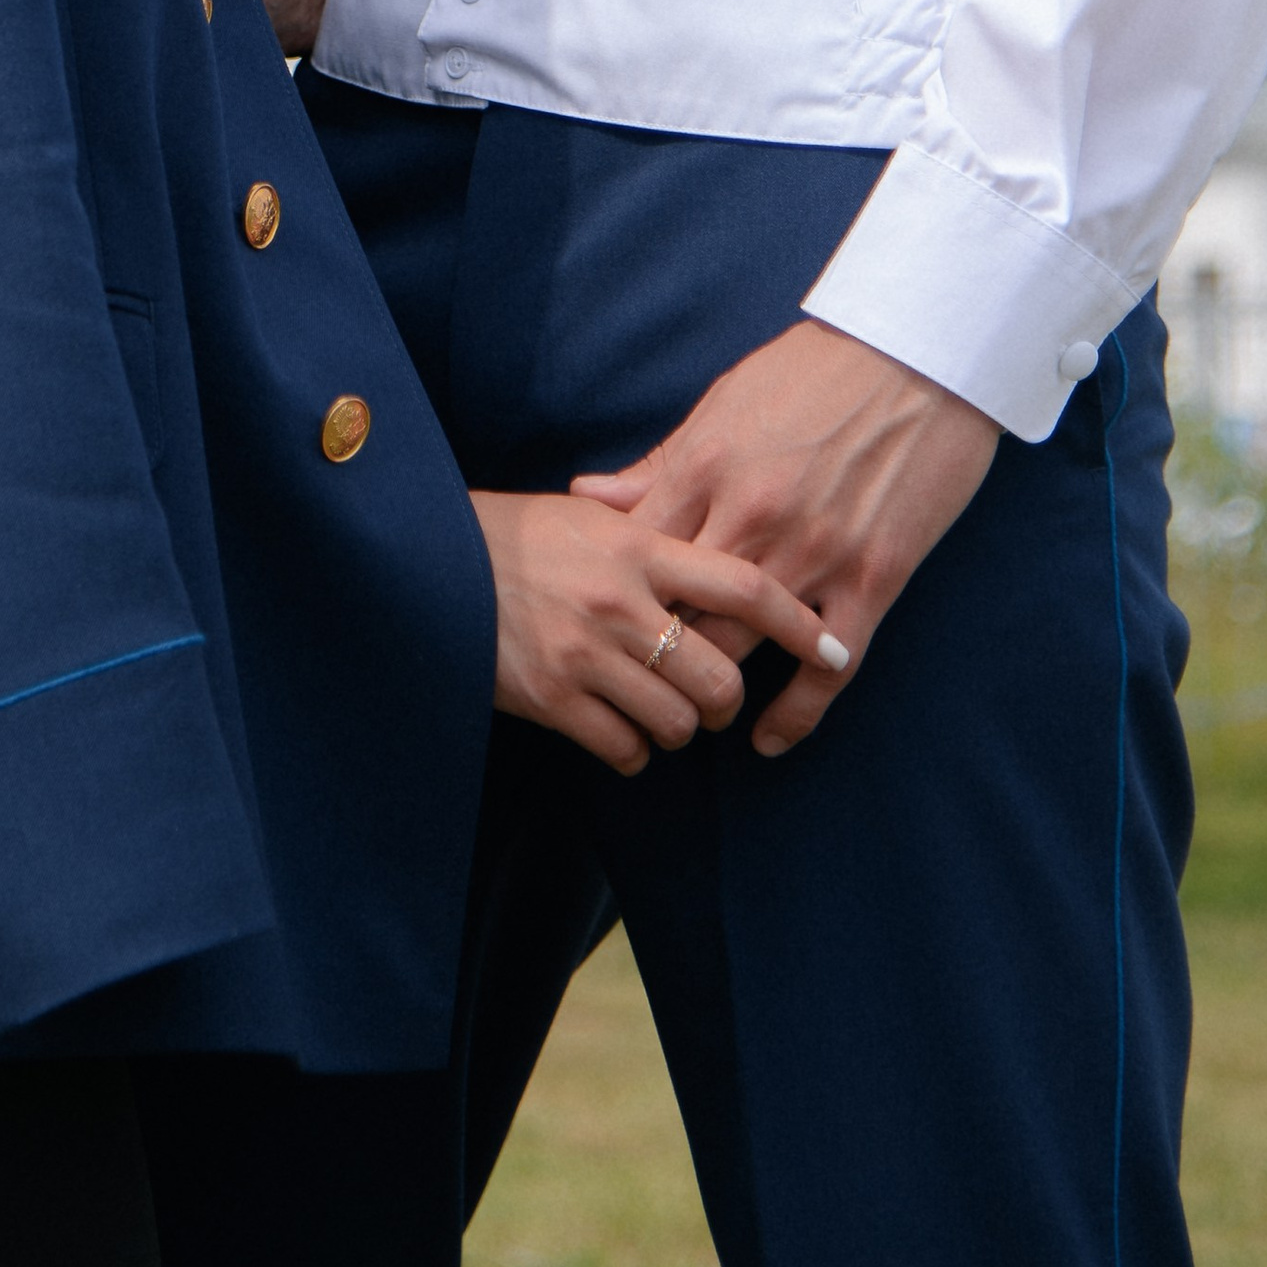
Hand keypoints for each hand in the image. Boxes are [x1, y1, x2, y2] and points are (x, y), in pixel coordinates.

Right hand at [469, 489, 846, 776]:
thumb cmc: (520, 533)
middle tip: (715, 695)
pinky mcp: (552, 699)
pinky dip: (633, 750)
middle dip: (726, 699)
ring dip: (678, 728)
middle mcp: (620, 600)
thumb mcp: (590, 516)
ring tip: (662, 710)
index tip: (834, 648)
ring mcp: (585, 653)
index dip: (798, 623)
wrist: (432, 559)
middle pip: (719, 677)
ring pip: (677, 723)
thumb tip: (719, 517)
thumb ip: (655, 527)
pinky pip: (625, 748)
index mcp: (639, 547)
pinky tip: (621, 730)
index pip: (743, 586)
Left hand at [572, 321, 997, 759]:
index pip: (637, 557)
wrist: (920, 354)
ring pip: (741, 646)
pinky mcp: (873, 576)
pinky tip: (767, 739)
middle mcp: (751, 516)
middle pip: (679, 612)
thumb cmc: (814, 370)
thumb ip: (661, 463)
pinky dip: (794, 713)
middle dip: (654, 654)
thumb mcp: (725, 404)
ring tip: (692, 712)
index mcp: (705, 468)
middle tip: (641, 682)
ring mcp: (814, 551)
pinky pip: (825, 667)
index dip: (617, 598)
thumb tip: (589, 497)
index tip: (606, 626)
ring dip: (711, 688)